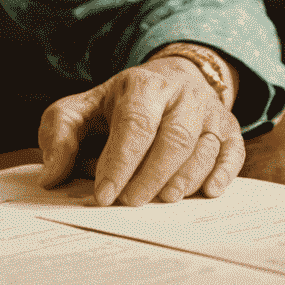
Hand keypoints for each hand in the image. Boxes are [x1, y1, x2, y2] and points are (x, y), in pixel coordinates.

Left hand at [35, 58, 242, 205]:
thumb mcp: (81, 109)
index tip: (105, 195)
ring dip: (183, 180)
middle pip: (173, 138)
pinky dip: (223, 175)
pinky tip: (206, 192)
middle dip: (151, 175)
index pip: (134, 125)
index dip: (120, 162)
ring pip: (204, 148)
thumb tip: (51, 175)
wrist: (169, 80)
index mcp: (142, 85)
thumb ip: (60, 134)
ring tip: (162, 200)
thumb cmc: (118, 105)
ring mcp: (209, 111)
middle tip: (130, 203)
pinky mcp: (229, 129)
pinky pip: (233, 154)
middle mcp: (181, 94)